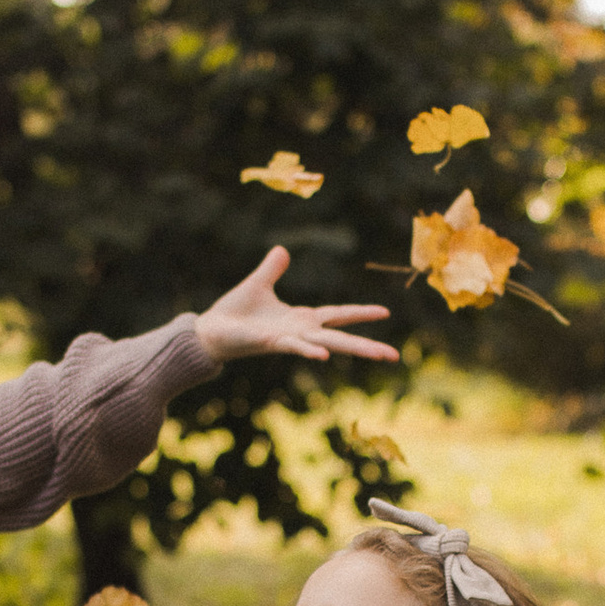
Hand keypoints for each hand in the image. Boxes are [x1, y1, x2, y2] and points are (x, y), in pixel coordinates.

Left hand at [194, 244, 393, 372]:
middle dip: (368, 346)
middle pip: (341, 337)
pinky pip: (295, 346)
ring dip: (353, 349)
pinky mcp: (271, 342)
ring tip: (379, 355)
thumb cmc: (234, 312)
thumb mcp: (258, 285)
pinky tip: (324, 355)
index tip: (386, 312)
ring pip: (327, 345)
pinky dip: (309, 349)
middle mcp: (300, 332)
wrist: (210, 330)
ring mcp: (289, 339)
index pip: (338, 315)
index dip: (360, 313)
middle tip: (394, 355)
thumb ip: (271, 270)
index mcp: (300, 319)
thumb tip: (281, 250)